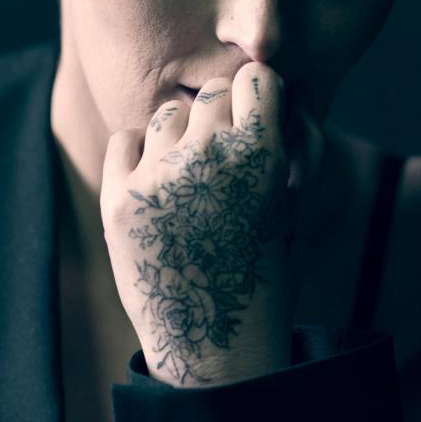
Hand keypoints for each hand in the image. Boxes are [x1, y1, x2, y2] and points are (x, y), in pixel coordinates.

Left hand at [101, 63, 322, 386]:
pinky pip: (126, 138)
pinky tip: (160, 189)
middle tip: (225, 161)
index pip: (255, 76)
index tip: (255, 121)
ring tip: (193, 183)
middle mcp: (207, 157)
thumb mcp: (301, 211)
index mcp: (262, 157)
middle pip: (211, 92)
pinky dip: (140, 154)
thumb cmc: (267, 276)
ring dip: (181, 136)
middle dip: (222, 117)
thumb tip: (284, 94)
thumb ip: (303, 146)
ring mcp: (158, 176)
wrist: (214, 345)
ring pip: (168, 113)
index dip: (257, 97)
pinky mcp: (118, 199)